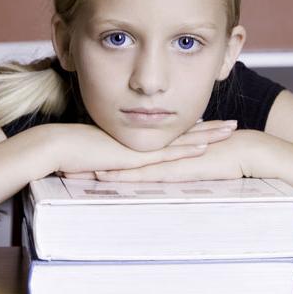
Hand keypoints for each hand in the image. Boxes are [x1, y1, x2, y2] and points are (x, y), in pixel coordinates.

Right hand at [56, 119, 237, 179]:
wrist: (60, 147)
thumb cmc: (73, 153)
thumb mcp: (101, 158)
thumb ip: (113, 163)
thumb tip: (114, 169)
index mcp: (140, 140)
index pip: (173, 134)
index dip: (193, 129)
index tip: (211, 125)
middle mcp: (144, 139)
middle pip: (185, 133)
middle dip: (211, 128)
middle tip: (233, 124)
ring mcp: (142, 146)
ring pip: (182, 140)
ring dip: (208, 135)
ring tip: (231, 130)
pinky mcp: (136, 156)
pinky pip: (168, 153)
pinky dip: (188, 149)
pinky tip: (206, 146)